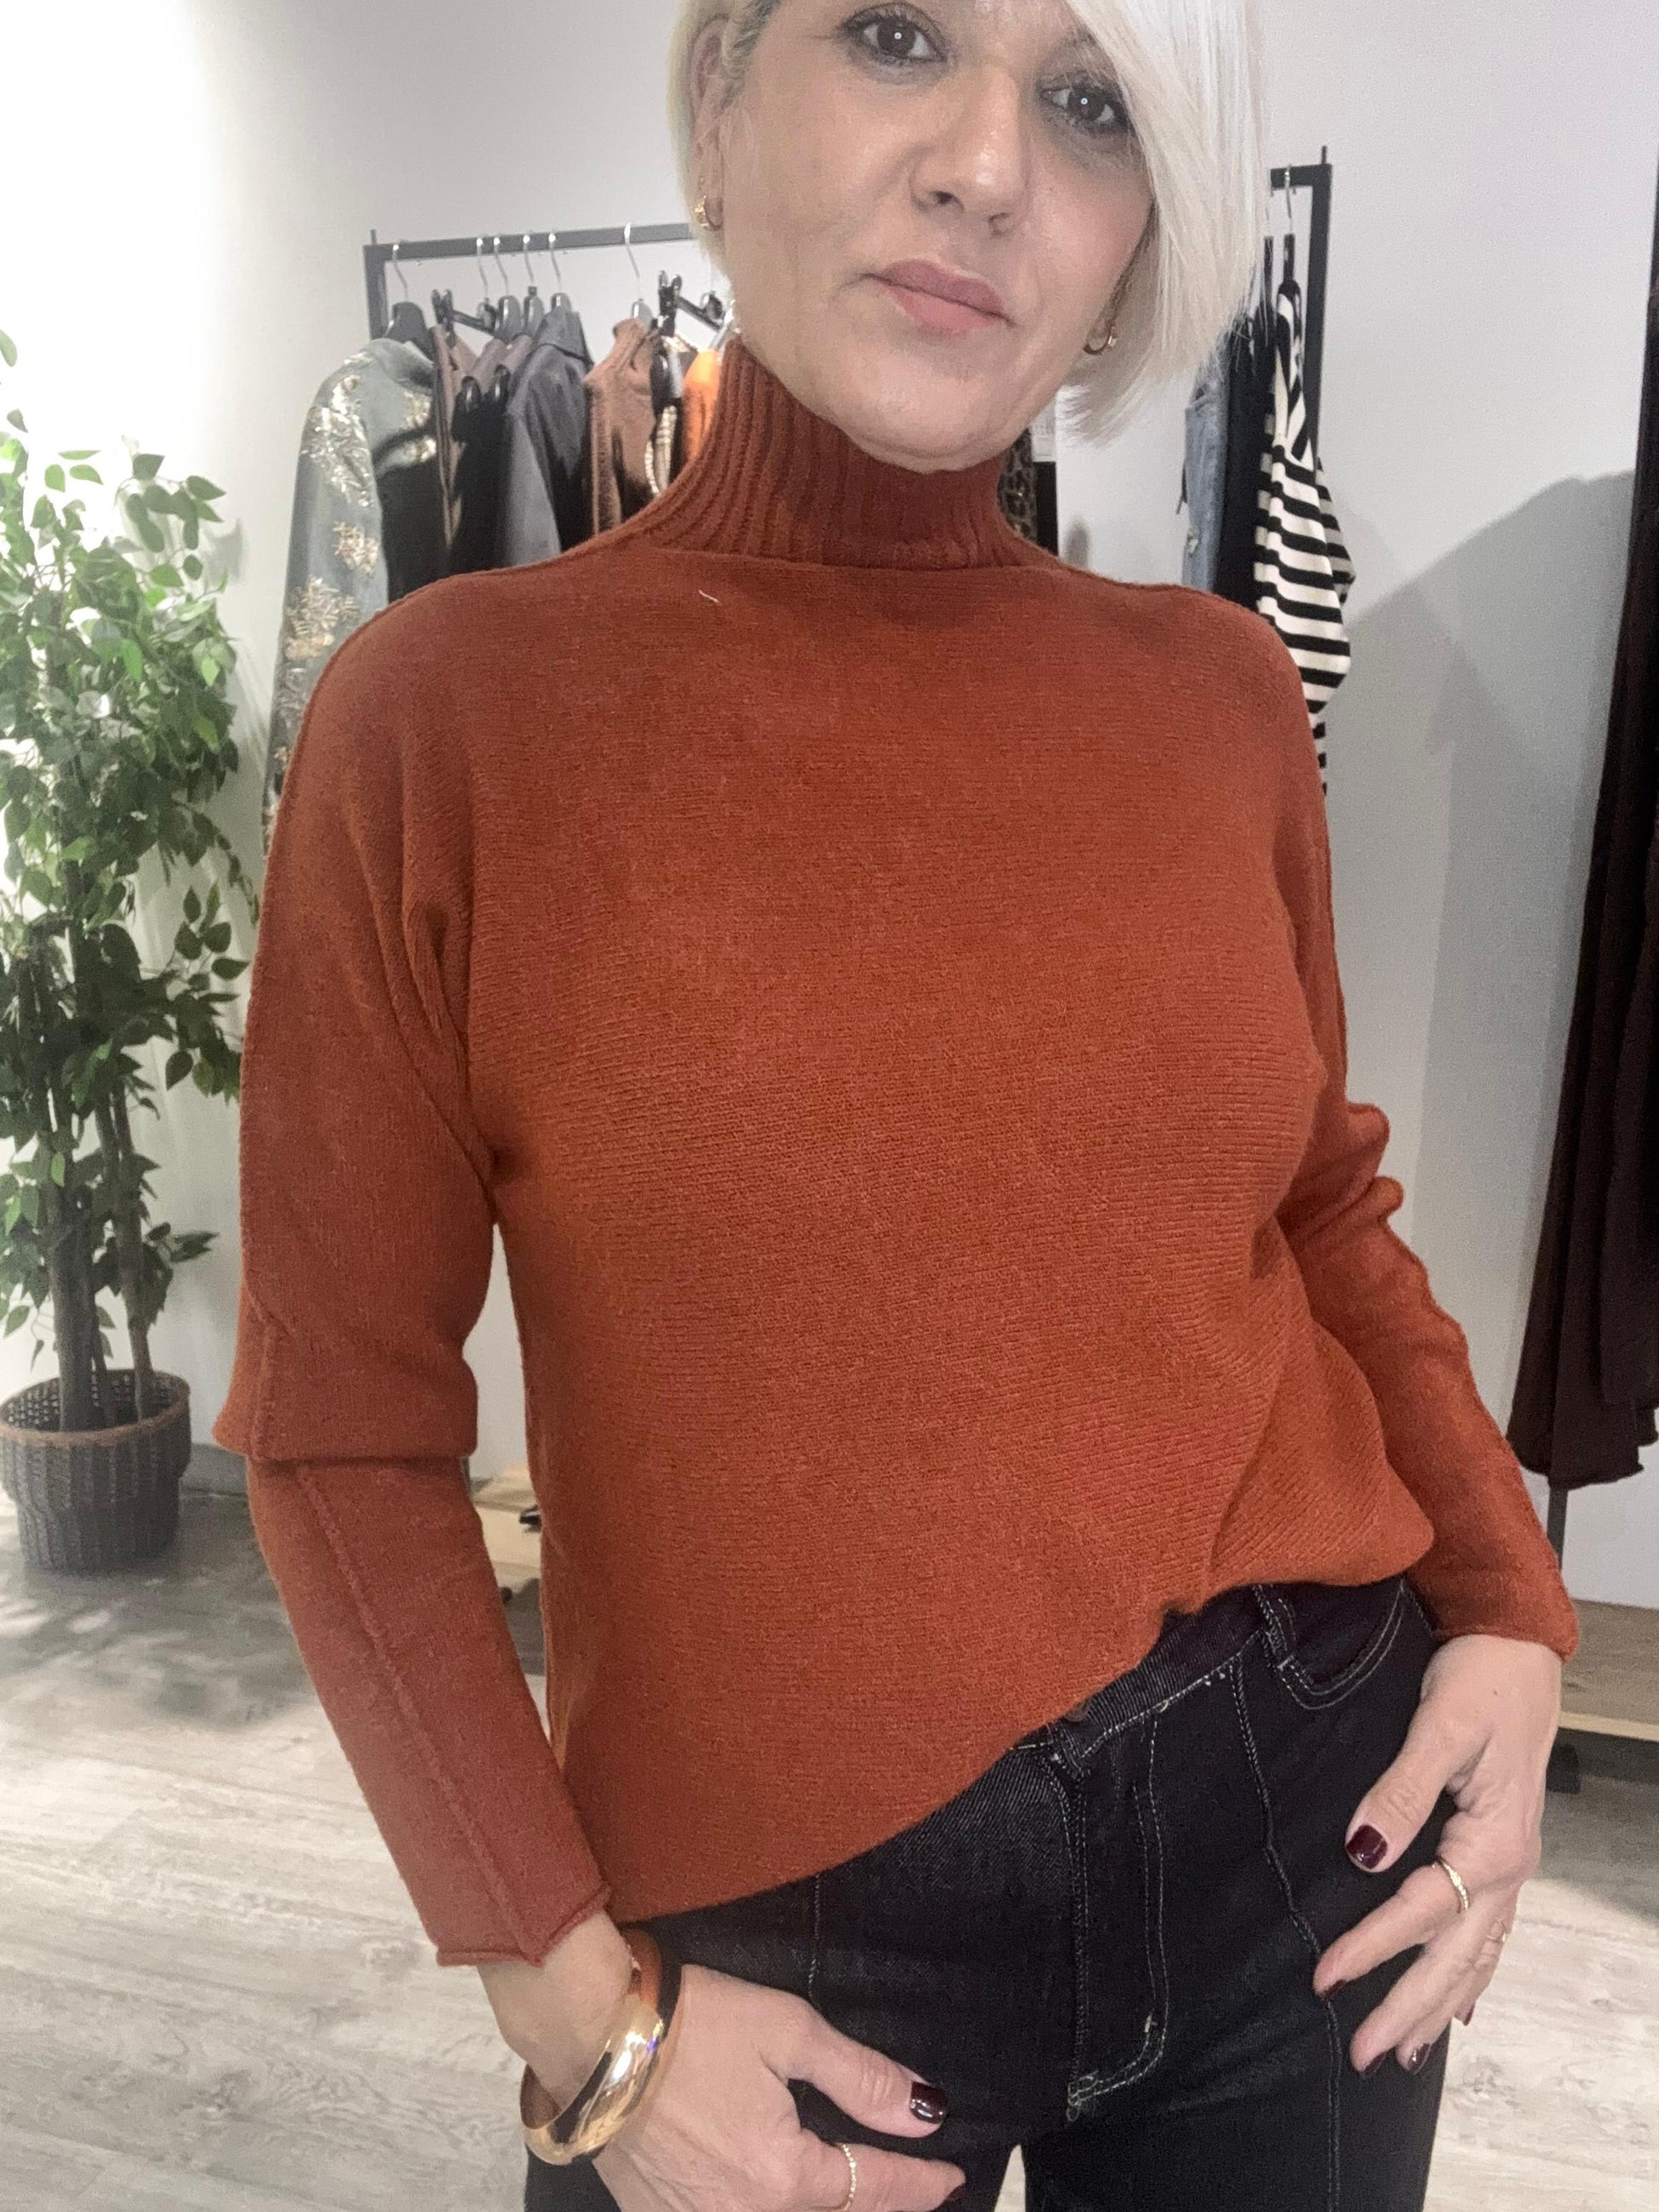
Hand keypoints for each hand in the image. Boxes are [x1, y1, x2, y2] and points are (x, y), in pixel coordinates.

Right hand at [480, 1909, 964, 2211]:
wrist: (592, 2034)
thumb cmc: (693, 2022)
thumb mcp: (789, 2031)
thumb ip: (862, 2079)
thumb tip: (926, 2111)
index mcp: (783, 2177)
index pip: (872, 2188)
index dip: (921, 2183)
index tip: (954, 2177)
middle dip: (879, 2205)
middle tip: (917, 2189)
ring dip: (826, 2209)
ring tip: (858, 2190)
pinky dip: (768, 2208)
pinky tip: (778, 2192)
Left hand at [1311, 1631, 1561, 2072]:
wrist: (1517, 1643)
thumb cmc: (1480, 1678)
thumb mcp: (1439, 1726)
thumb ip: (1400, 1790)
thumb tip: (1363, 1852)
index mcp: (1492, 1842)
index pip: (1420, 1911)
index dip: (1370, 1948)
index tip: (1322, 1978)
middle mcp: (1509, 1866)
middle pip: (1455, 1956)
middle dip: (1409, 2008)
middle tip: (1363, 2056)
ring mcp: (1512, 1863)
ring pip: (1477, 1954)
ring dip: (1441, 2004)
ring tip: (1406, 2052)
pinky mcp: (1503, 1849)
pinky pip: (1490, 1932)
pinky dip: (1473, 1974)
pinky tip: (1463, 2006)